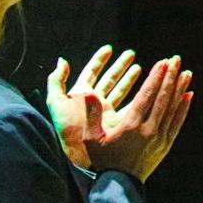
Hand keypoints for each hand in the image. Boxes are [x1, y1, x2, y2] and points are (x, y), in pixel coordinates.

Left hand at [46, 46, 138, 168]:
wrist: (77, 153)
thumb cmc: (66, 128)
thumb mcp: (56, 102)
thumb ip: (56, 81)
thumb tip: (62, 60)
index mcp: (81, 94)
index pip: (91, 72)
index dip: (99, 60)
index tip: (109, 49)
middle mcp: (95, 101)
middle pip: (109, 79)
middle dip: (119, 66)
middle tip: (131, 53)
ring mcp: (107, 111)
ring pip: (121, 90)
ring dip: (130, 78)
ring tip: (141, 67)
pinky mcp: (117, 122)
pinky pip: (130, 105)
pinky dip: (138, 96)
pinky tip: (147, 88)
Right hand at [82, 56, 193, 182]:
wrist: (120, 186)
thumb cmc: (103, 160)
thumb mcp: (91, 138)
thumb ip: (91, 115)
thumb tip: (88, 93)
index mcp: (130, 125)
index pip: (147, 95)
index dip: (156, 77)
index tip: (163, 62)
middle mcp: (149, 130)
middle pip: (163, 98)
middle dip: (170, 76)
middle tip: (176, 59)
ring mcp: (160, 138)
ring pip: (172, 108)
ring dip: (180, 88)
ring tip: (186, 72)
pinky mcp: (166, 145)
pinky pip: (177, 122)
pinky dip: (184, 108)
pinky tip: (189, 95)